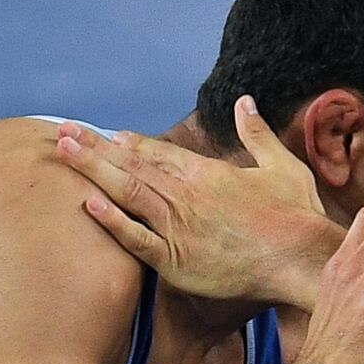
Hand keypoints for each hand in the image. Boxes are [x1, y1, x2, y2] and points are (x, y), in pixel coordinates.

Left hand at [57, 96, 336, 307]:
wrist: (301, 257)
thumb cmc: (296, 214)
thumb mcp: (282, 165)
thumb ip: (257, 134)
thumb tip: (245, 101)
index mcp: (207, 172)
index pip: (159, 153)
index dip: (131, 144)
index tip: (109, 135)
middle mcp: (186, 194)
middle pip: (132, 166)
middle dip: (94, 148)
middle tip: (62, 131)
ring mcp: (178, 227)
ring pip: (126, 194)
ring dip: (92, 171)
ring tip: (62, 152)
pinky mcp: (177, 261)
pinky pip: (137, 239)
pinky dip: (112, 222)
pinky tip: (87, 205)